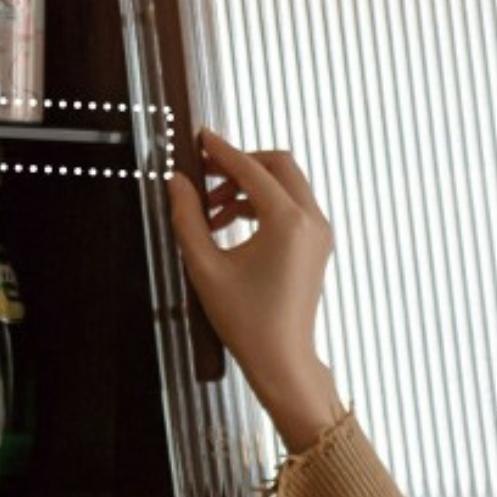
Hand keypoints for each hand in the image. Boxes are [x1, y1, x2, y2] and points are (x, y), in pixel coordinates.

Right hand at [165, 129, 343, 451]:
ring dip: (247, 186)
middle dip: (239, 163)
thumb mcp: (205, 267)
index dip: (221, 151)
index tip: (200, 138)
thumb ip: (187, 219)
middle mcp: (311, 221)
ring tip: (208, 211)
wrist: (282, 359)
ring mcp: (319, 232)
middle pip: (278, 165)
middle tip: (204, 171)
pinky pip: (290, 206)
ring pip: (285, 184)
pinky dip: (261, 204)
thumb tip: (177, 183)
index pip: (251, 170)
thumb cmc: (246, 321)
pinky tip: (227, 225)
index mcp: (288, 222)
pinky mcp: (317, 244)